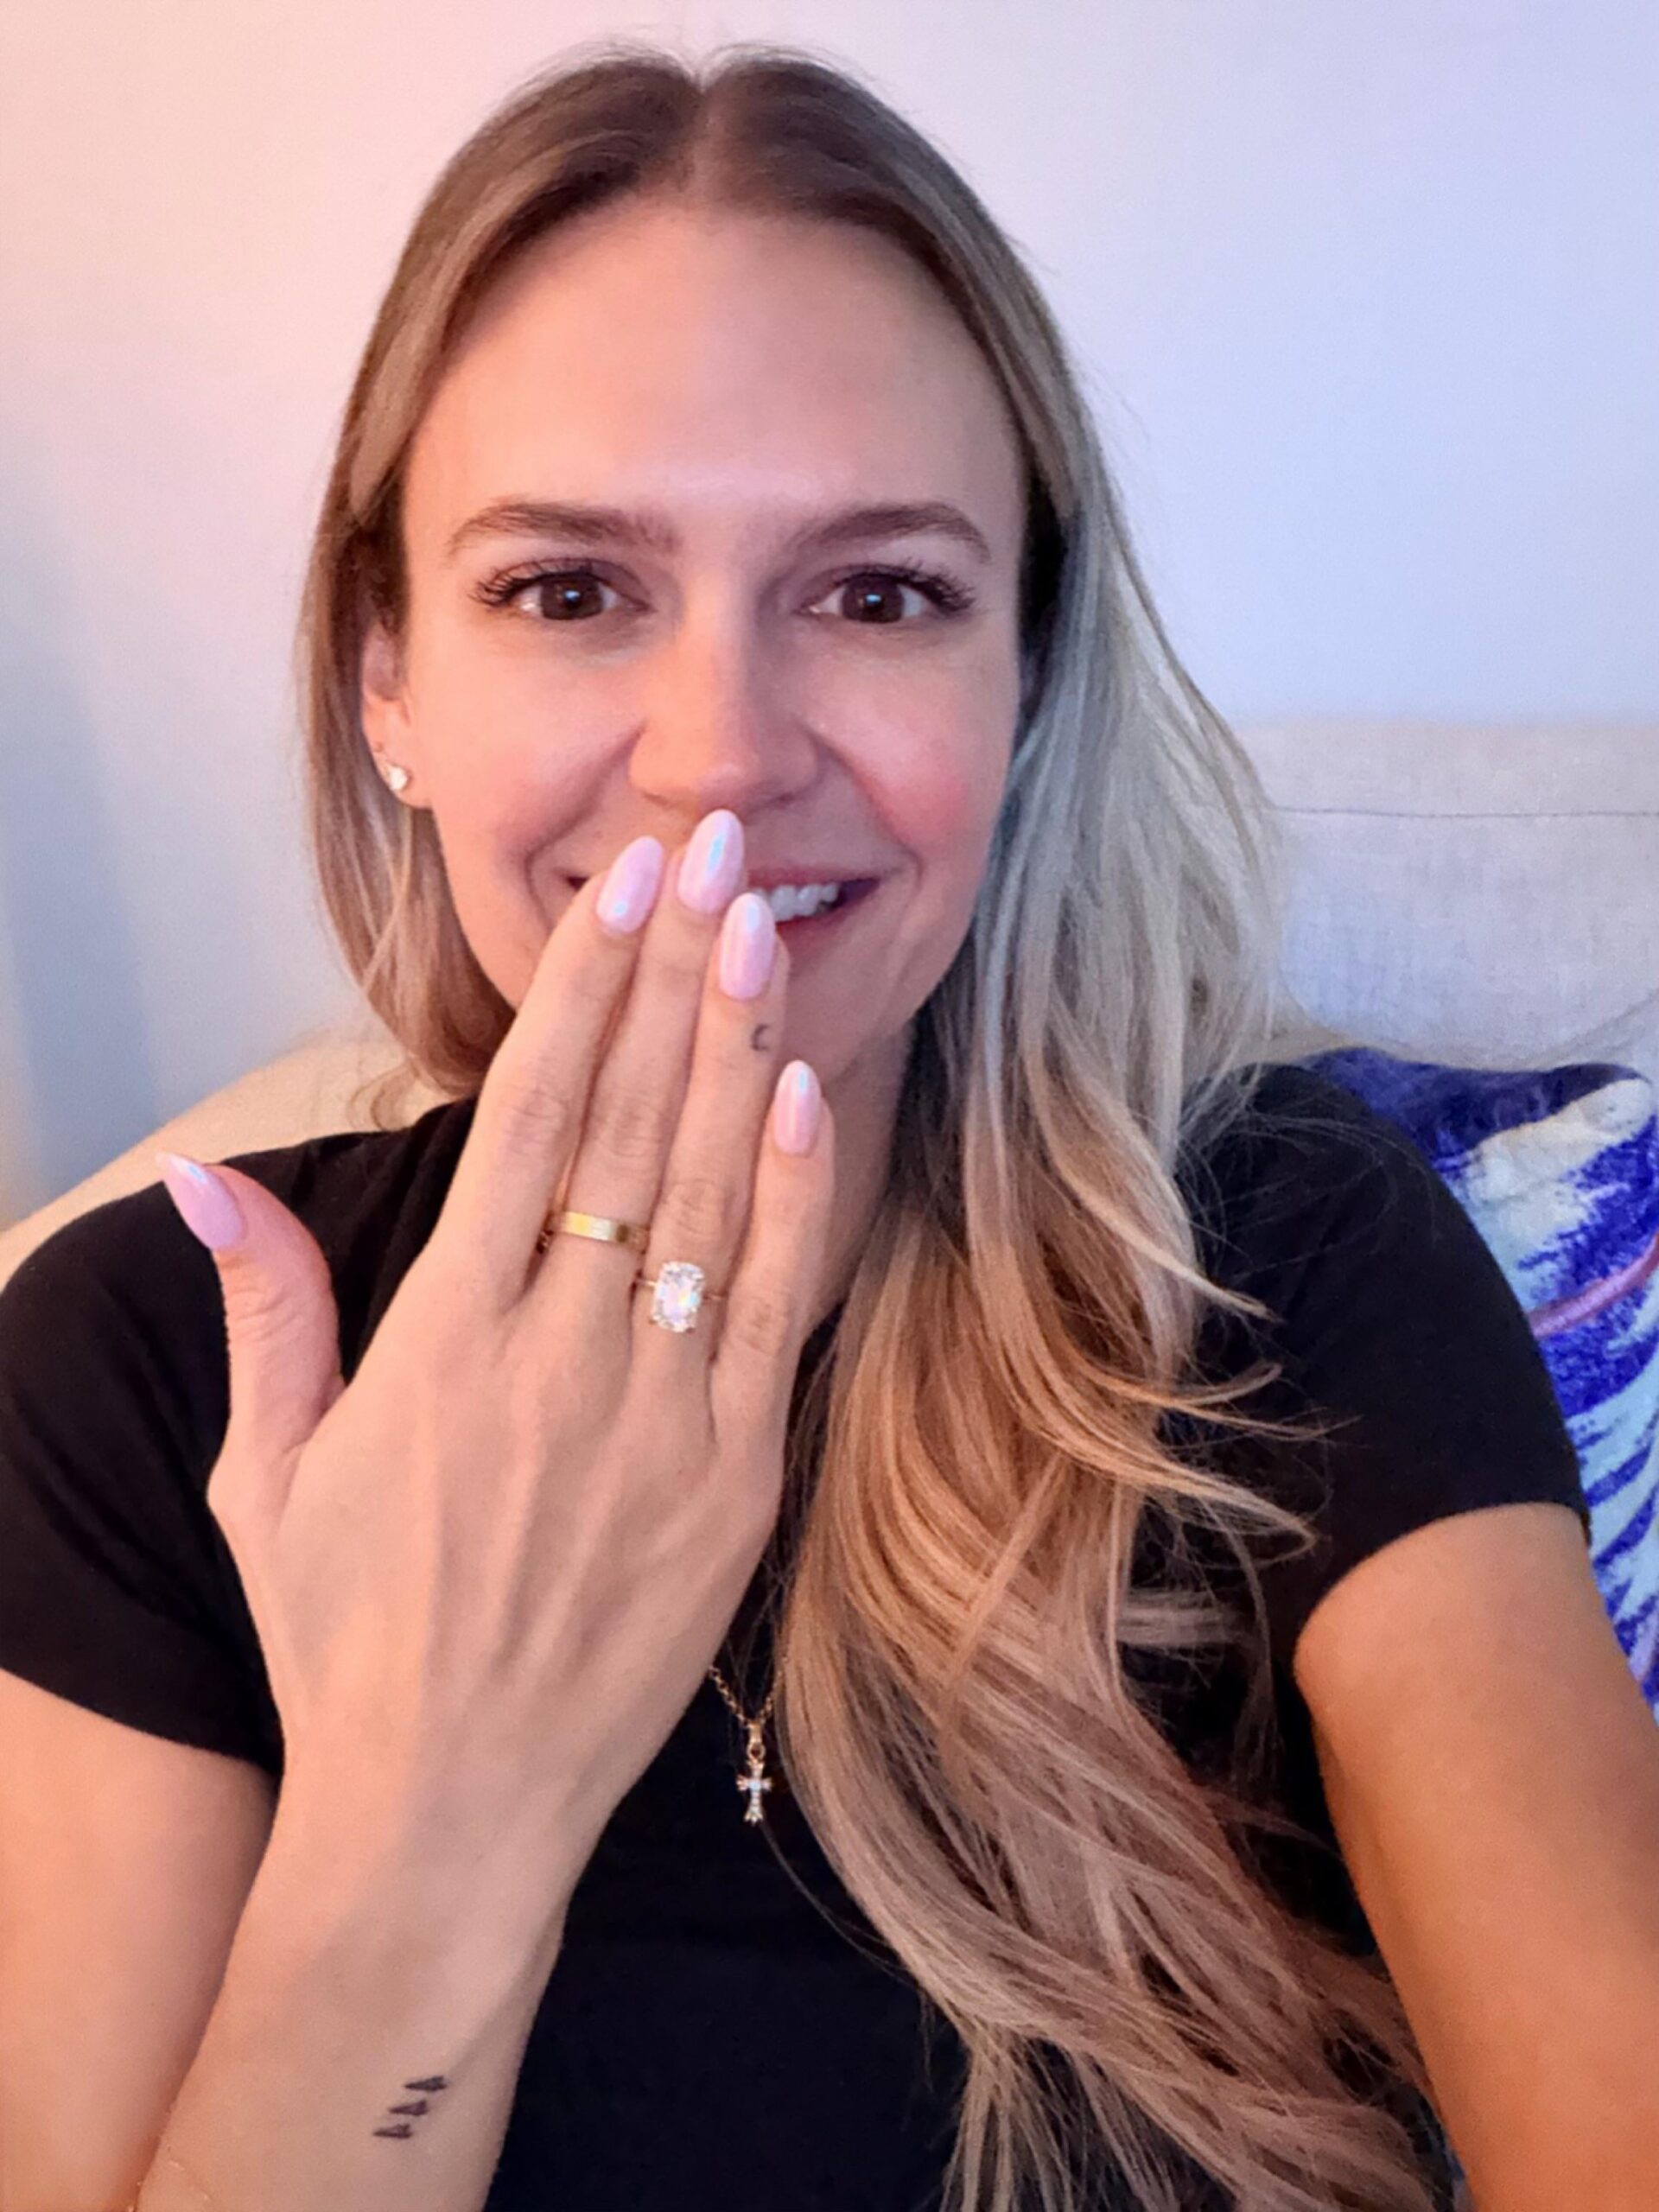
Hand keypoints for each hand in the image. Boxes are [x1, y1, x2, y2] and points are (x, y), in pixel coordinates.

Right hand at [158, 808, 832, 1911]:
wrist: (447, 1809)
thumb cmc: (343, 1636)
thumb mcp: (267, 1472)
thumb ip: (265, 1312)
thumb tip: (206, 1182)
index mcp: (444, 1335)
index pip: (526, 1115)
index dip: (581, 987)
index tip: (620, 886)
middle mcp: (559, 1351)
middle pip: (633, 1121)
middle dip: (676, 972)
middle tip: (717, 848)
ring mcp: (659, 1413)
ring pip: (712, 1192)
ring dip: (741, 1048)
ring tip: (765, 928)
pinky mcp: (733, 1479)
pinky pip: (772, 1309)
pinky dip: (793, 1197)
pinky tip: (803, 1094)